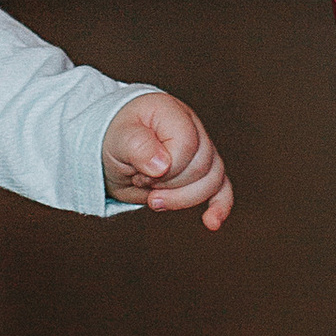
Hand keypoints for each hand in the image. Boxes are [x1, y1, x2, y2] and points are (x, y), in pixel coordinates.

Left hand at [102, 91, 232, 230]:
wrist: (113, 149)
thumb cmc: (116, 138)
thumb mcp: (118, 138)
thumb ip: (137, 146)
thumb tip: (162, 166)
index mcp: (172, 112)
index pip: (187, 144)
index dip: (166, 168)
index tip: (138, 171)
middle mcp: (193, 128)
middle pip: (202, 166)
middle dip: (169, 184)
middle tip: (141, 181)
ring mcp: (202, 150)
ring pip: (213, 180)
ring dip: (182, 198)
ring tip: (154, 200)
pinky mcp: (202, 173)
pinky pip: (222, 189)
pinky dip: (220, 206)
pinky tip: (212, 222)